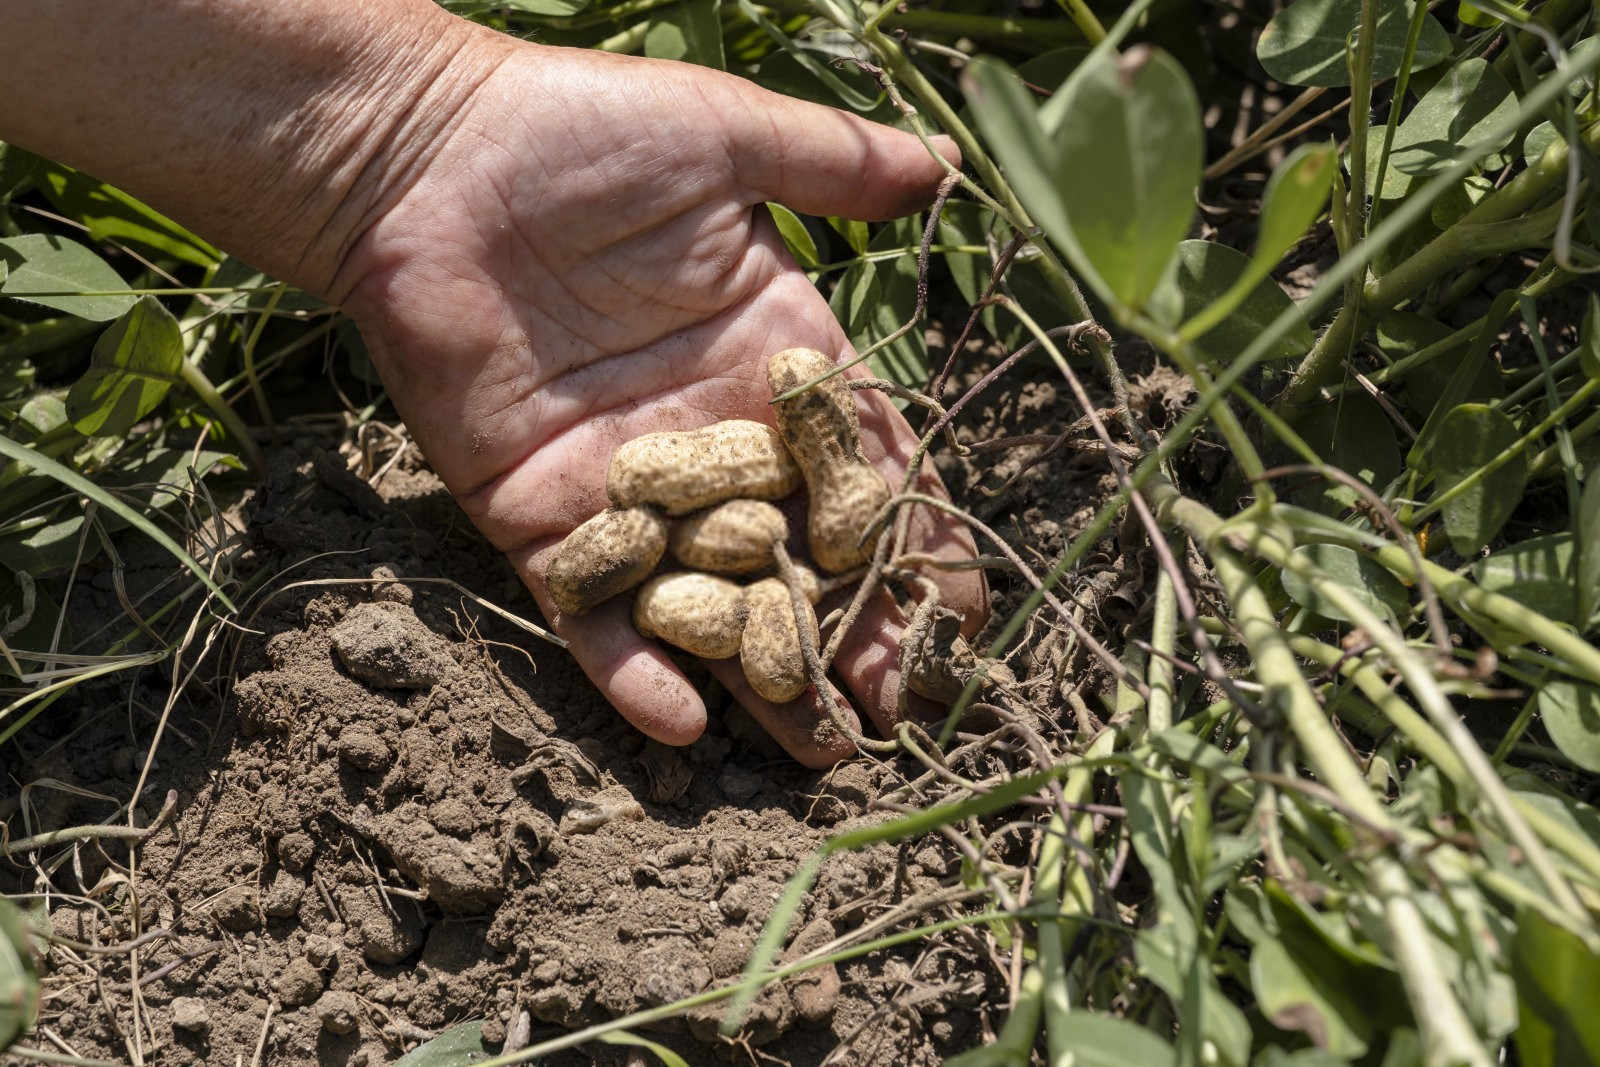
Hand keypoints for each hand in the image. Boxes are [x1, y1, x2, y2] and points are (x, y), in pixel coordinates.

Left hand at [333, 32, 985, 764]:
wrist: (419, 162)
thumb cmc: (575, 132)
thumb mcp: (722, 137)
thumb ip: (829, 167)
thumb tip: (944, 168)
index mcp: (768, 359)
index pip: (862, 467)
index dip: (912, 538)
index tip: (960, 610)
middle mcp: (706, 437)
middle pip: (795, 554)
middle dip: (850, 631)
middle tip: (900, 709)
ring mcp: (622, 487)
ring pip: (704, 596)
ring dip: (758, 676)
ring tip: (818, 752)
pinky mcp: (537, 516)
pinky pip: (589, 606)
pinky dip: (627, 664)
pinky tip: (681, 721)